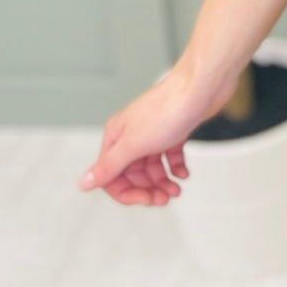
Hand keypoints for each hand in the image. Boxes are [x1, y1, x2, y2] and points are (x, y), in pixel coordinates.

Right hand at [76, 61, 232, 205]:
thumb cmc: (169, 108)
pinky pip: (169, 156)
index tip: (145, 200)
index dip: (127, 192)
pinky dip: (175, 167)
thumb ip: (109, 166)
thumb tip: (84, 183)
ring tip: (176, 189)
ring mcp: (153, 132)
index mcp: (116, 136)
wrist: (202, 87)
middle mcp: (132, 134)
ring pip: (152, 167)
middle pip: (133, 174)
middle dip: (148, 189)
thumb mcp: (134, 144)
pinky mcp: (173, 130)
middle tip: (164, 197)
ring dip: (162, 181)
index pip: (111, 175)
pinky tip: (183, 173)